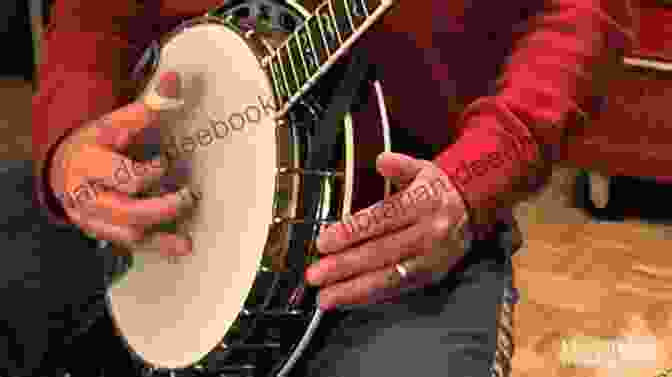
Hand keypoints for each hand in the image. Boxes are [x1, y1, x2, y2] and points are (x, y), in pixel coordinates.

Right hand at [49, 71, 192, 255]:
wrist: (64, 169)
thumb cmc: (98, 144)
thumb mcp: (116, 121)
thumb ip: (148, 105)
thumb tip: (177, 80)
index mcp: (90, 154)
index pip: (122, 157)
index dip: (150, 156)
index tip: (169, 148)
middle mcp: (86, 187)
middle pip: (127, 198)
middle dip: (162, 199)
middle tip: (188, 192)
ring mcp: (91, 213)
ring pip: (129, 226)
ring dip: (163, 218)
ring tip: (185, 203)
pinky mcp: (102, 231)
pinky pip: (133, 244)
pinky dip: (161, 244)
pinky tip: (184, 243)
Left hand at [305, 152, 470, 310]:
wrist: (473, 208)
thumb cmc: (436, 189)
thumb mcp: (422, 168)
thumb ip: (399, 164)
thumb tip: (381, 159)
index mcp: (422, 203)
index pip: (380, 219)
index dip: (351, 232)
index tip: (323, 243)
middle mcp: (428, 232)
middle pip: (380, 251)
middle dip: (344, 266)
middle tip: (315, 275)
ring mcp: (431, 257)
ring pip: (388, 276)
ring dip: (353, 289)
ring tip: (325, 297)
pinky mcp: (431, 275)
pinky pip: (397, 288)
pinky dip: (371, 296)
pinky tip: (348, 299)